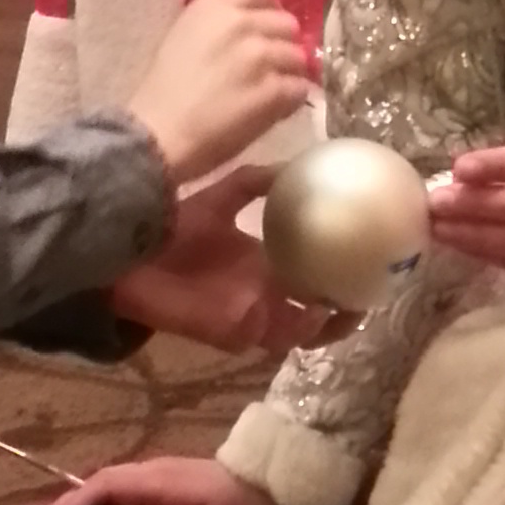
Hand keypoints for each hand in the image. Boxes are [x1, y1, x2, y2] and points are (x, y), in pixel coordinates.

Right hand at [18, 455, 281, 504]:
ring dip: (73, 504)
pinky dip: (92, 503)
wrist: (270, 483)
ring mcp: (155, 475)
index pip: (102, 490)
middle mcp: (149, 472)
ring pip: (103, 486)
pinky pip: (117, 490)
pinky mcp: (161, 482)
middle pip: (95, 485)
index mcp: (155, 482)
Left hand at [112, 165, 353, 355]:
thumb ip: (255, 183)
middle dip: (348, 305)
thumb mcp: (221, 197)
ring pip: (305, 331)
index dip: (340, 266)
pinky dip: (304, 328)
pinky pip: (278, 338)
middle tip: (376, 286)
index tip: (371, 251)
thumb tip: (296, 166)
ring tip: (356, 304)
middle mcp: (264, 290)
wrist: (128, 253)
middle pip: (317, 307)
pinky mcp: (237, 331)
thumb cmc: (171, 226)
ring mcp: (253, 313)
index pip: (312, 270)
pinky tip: (319, 308)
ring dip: (332, 322)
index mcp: (263, 260)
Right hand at [129, 0, 310, 184]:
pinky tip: (273, 109)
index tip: (264, 28)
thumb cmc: (164, 90)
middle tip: (269, 66)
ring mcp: (260, 56)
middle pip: (287, 23)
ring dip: (288, 74)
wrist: (159, 134)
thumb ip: (220, 22)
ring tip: (270, 92)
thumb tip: (252, 25)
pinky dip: (291, 99)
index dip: (269, 8)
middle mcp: (241, 24)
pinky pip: (300, 88)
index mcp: (214, 7)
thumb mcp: (185, 35)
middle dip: (282, 44)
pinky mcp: (274, 90)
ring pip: (298, 57)